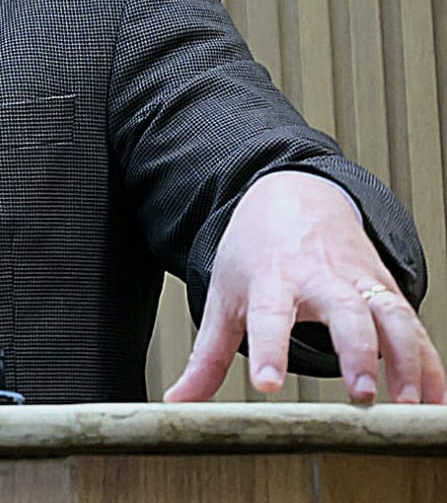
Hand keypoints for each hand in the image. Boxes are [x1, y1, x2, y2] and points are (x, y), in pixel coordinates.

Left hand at [164, 171, 445, 403]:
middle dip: (355, 351)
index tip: (267, 383)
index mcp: (272, 278)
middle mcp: (320, 277)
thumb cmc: (255, 252)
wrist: (292, 196)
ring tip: (407, 403)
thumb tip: (177, 402)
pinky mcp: (385, 289)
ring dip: (405, 358)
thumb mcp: (224, 297)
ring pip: (390, 314)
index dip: (269, 347)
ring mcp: (359, 281)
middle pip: (343, 310)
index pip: (269, 314)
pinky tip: (434, 399)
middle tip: (360, 393)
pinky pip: (414, 326)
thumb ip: (206, 356)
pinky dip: (429, 362)